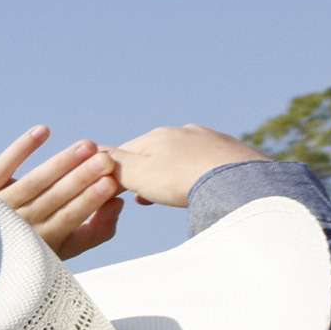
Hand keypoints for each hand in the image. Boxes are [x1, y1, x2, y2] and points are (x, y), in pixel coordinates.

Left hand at [0, 125, 122, 260]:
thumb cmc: (31, 245)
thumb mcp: (65, 248)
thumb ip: (97, 230)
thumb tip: (118, 201)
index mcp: (42, 242)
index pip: (69, 218)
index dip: (89, 201)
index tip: (110, 183)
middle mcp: (18, 226)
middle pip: (52, 199)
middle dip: (80, 179)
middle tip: (104, 160)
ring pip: (32, 183)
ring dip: (60, 163)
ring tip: (86, 146)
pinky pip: (1, 168)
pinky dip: (20, 149)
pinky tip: (43, 131)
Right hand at [104, 123, 260, 211]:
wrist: (236, 180)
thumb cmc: (181, 180)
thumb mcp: (137, 175)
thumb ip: (115, 164)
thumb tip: (94, 152)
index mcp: (155, 136)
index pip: (125, 151)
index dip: (117, 172)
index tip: (116, 191)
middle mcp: (181, 131)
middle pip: (154, 152)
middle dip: (147, 173)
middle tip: (144, 198)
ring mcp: (208, 137)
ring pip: (182, 154)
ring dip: (173, 173)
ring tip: (173, 194)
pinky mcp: (231, 149)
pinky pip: (207, 159)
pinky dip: (199, 171)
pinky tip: (203, 185)